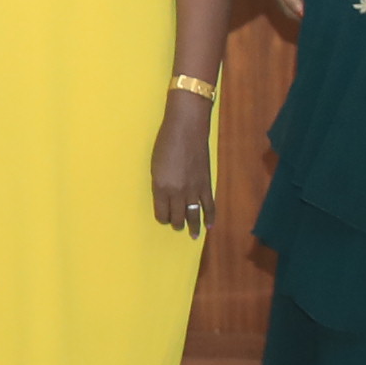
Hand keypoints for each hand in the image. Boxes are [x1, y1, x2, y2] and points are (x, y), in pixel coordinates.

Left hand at [152, 104, 216, 235]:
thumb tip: (165, 197)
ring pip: (193, 215)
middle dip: (176, 223)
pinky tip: (210, 226)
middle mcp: (177, 192)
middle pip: (177, 216)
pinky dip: (210, 217)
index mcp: (160, 187)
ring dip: (192, 227)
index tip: (164, 219)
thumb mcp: (155, 165)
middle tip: (177, 227)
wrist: (187, 129)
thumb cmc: (165, 143)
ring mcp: (193, 190)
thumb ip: (160, 183)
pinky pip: (209, 206)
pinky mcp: (206, 185)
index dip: (162, 218)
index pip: (161, 212)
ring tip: (192, 235)